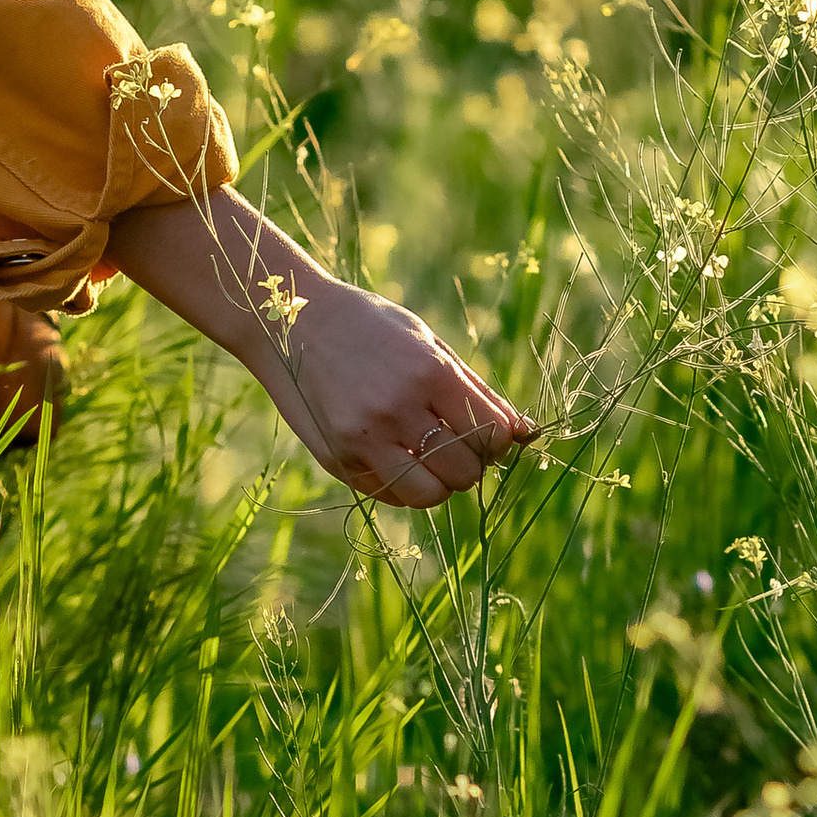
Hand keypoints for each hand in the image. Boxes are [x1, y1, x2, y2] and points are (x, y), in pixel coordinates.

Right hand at [102, 193, 535, 509]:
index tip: (488, 433)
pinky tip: (397, 457)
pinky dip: (405, 486)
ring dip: (441, 484)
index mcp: (429, 371)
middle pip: (466, 472)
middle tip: (458, 446)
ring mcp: (363, 438)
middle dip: (472, 465)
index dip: (499, 441)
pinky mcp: (338, 459)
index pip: (492, 435)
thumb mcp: (429, 344)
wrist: (289, 321)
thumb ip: (478, 392)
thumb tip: (528, 433)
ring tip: (430, 458)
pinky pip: (390, 494)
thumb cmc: (370, 327)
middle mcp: (397, 408)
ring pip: (431, 495)